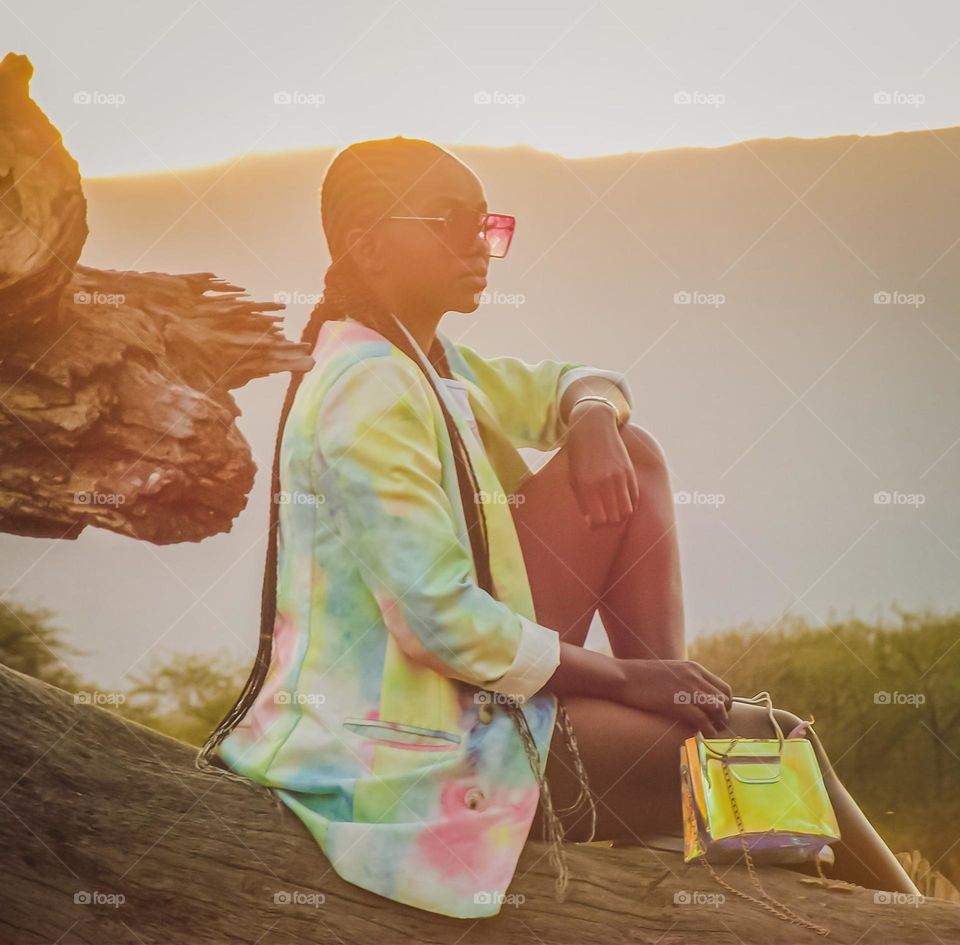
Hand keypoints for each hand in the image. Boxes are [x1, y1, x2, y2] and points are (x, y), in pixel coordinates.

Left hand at [566, 403, 638, 526]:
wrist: (592, 426)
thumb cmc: (579, 454)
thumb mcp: (574, 477)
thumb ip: (582, 500)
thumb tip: (591, 522)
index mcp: (586, 486)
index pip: (598, 519)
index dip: (597, 525)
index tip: (595, 522)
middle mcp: (603, 482)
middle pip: (614, 518)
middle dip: (610, 522)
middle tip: (606, 517)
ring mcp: (618, 476)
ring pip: (627, 510)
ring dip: (622, 515)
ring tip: (615, 511)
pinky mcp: (629, 470)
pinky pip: (634, 497)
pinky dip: (630, 503)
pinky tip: (624, 501)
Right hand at [616, 658, 732, 735]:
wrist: (623, 676)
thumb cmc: (639, 676)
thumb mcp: (668, 671)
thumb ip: (682, 679)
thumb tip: (688, 694)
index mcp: (694, 668)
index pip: (723, 688)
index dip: (724, 704)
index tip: (716, 714)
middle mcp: (695, 676)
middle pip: (724, 699)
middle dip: (723, 715)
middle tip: (715, 726)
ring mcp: (689, 689)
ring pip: (718, 709)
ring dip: (717, 723)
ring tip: (710, 732)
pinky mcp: (679, 704)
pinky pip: (704, 720)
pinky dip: (707, 730)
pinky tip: (703, 736)